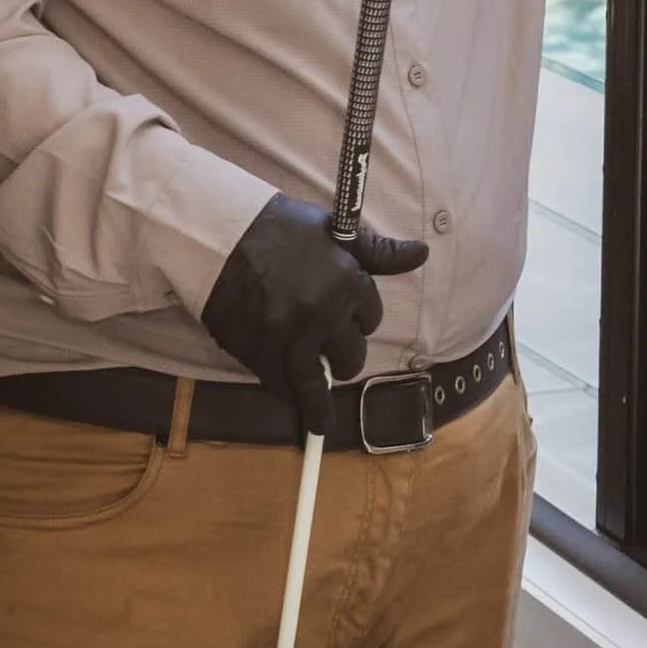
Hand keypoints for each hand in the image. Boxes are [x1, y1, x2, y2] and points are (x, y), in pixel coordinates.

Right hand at [198, 192, 428, 435]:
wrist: (225, 237)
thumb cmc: (283, 229)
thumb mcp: (337, 232)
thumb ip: (380, 252)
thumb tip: (422, 253)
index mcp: (348, 281)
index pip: (371, 315)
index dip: (361, 317)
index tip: (350, 318)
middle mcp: (326, 314)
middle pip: (352, 353)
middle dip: (346, 354)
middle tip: (334, 353)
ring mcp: (293, 339)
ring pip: (319, 383)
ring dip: (322, 400)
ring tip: (323, 418)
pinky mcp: (263, 355)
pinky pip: (285, 389)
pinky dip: (292, 400)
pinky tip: (296, 406)